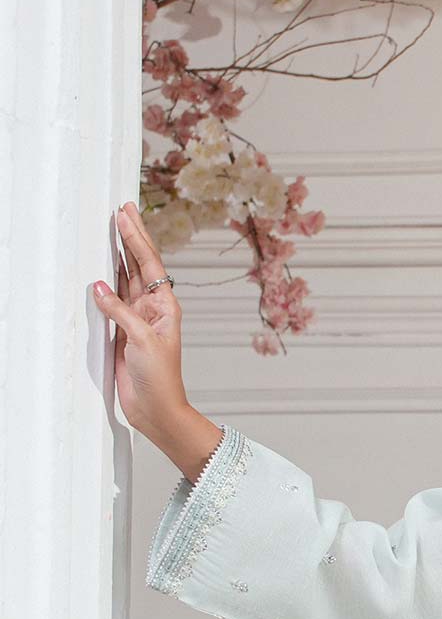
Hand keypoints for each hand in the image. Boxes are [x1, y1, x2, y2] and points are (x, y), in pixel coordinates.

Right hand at [89, 202, 220, 476]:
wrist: (156, 409)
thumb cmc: (161, 379)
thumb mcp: (142, 340)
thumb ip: (121, 311)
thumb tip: (100, 287)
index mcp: (166, 306)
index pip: (150, 263)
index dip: (137, 237)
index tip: (126, 214)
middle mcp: (153, 308)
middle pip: (140, 264)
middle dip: (131, 237)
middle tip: (123, 210)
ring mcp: (137, 318)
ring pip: (126, 278)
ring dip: (119, 254)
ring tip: (113, 229)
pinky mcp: (124, 330)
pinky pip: (112, 299)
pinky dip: (106, 282)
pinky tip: (102, 267)